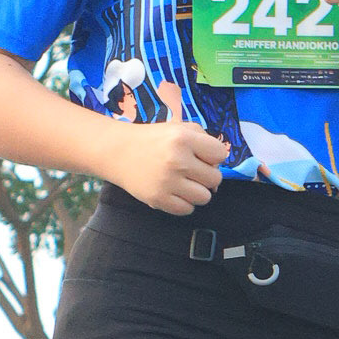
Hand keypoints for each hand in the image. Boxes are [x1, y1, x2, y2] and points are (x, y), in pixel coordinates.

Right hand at [110, 83, 228, 213]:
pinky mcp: (158, 199)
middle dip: (206, 176)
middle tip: (190, 171)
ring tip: (183, 183)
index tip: (200, 156)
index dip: (212, 156)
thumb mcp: (179, 128)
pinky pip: (187, 209)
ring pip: (204, 197)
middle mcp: (177, 160)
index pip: (220, 154)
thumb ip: (204, 140)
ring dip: (196, 191)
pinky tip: (173, 192)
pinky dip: (184, 203)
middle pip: (215, 179)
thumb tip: (219, 167)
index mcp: (183, 138)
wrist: (118, 151)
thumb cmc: (154, 140)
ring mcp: (167, 182)